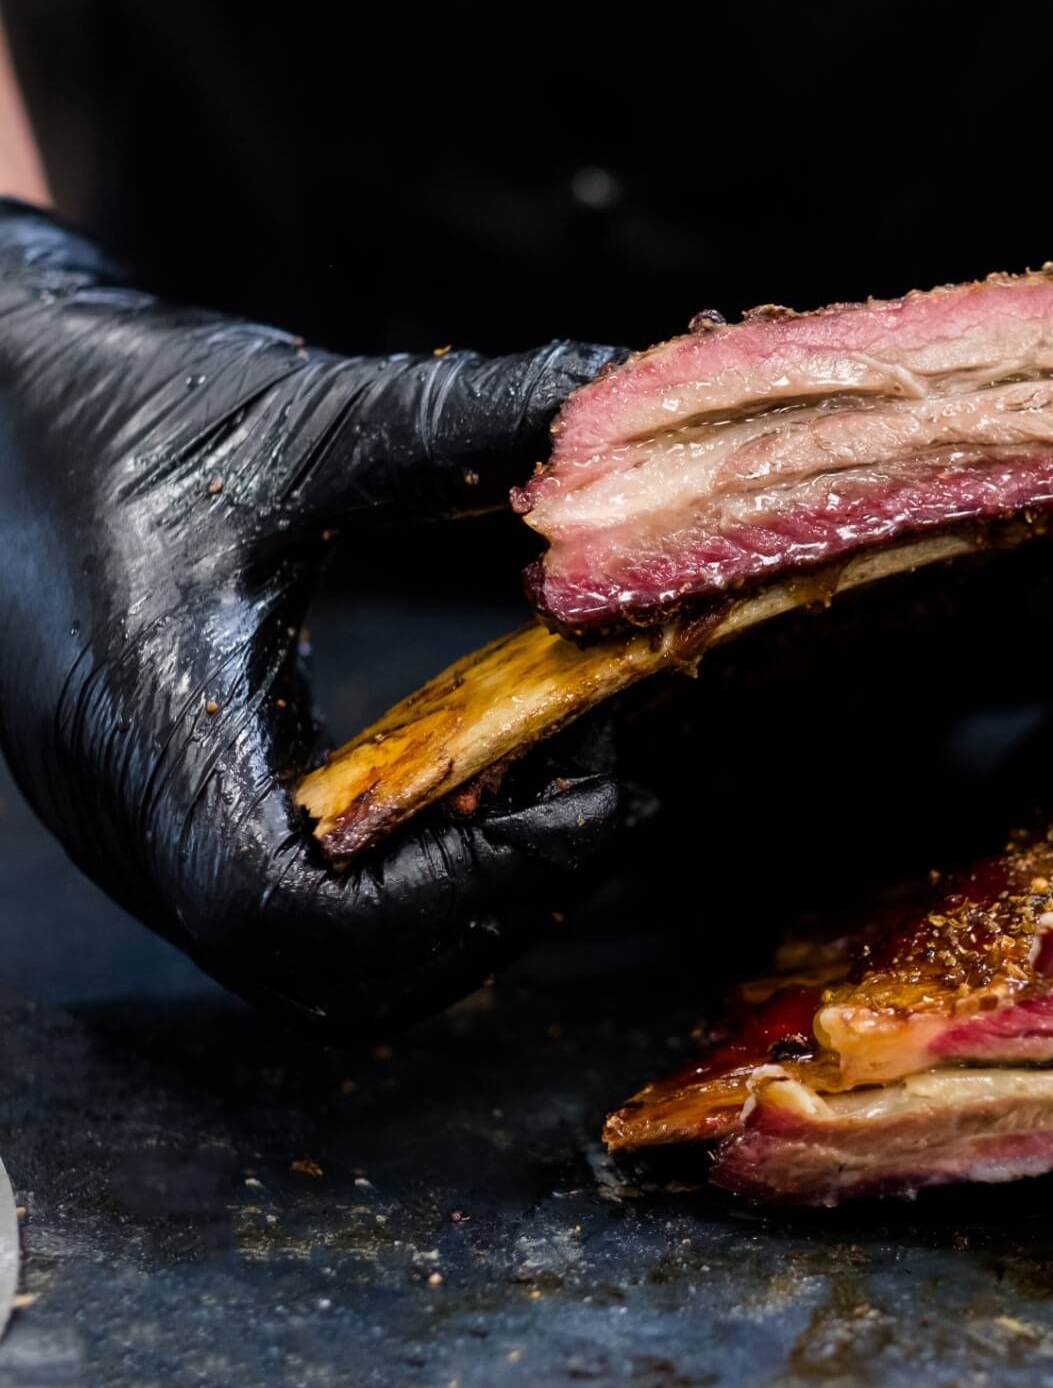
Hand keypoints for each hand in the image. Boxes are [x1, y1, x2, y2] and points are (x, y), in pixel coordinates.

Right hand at [0, 200, 625, 1030]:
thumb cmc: (99, 410)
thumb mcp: (291, 418)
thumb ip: (463, 424)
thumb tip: (618, 409)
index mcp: (147, 739)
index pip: (295, 917)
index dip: (466, 888)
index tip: (594, 800)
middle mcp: (142, 822)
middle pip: (331, 978)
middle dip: (497, 908)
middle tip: (615, 797)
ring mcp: (155, 831)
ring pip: (324, 962)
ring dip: (468, 901)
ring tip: (572, 782)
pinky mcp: (181, 808)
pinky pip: (308, 904)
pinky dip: (420, 869)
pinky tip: (495, 767)